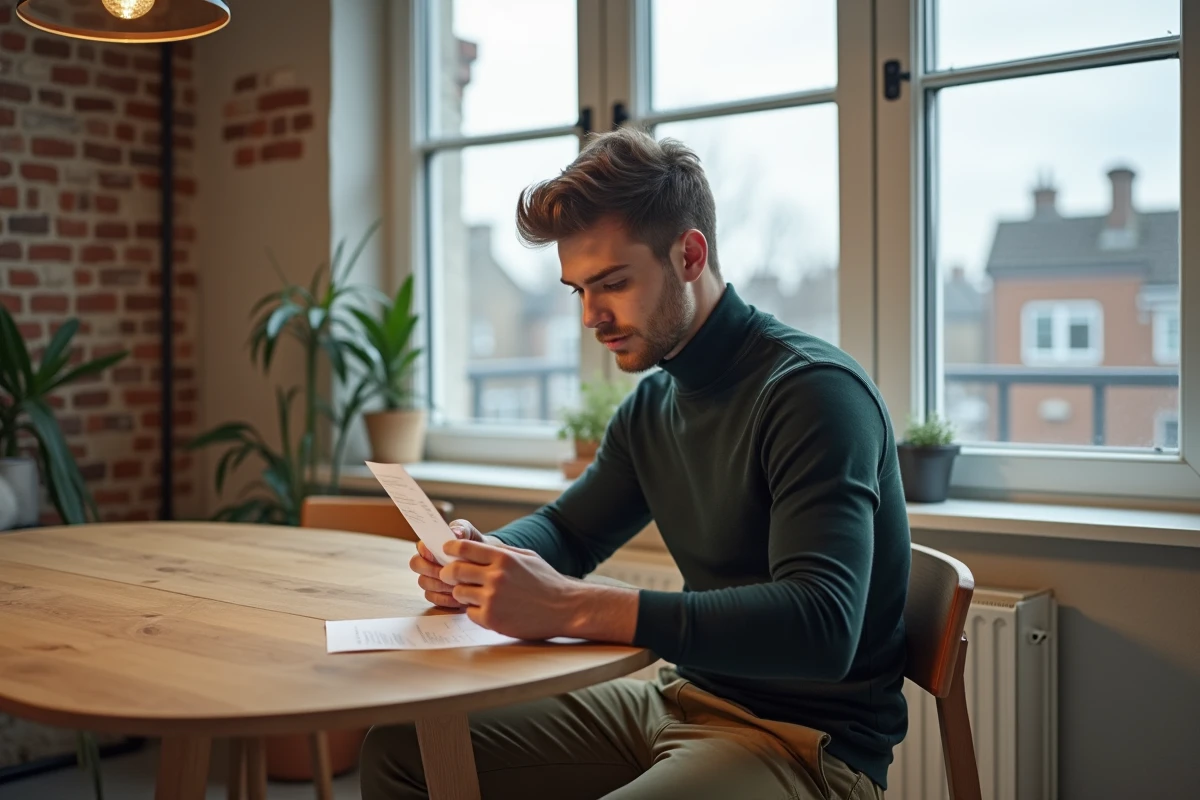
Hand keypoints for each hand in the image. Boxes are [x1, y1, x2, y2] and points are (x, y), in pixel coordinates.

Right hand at [408, 519, 496, 609]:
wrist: (488, 563)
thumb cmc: (475, 545)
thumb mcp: (471, 534)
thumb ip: (462, 529)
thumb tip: (455, 533)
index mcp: (432, 545)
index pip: (421, 547)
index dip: (426, 550)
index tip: (438, 553)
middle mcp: (427, 562)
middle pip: (417, 565)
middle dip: (431, 568)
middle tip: (447, 570)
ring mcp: (430, 579)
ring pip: (424, 582)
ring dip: (440, 584)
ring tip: (457, 583)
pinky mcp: (437, 595)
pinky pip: (433, 598)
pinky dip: (445, 598)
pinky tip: (459, 596)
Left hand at [440, 538, 580, 640]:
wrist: (565, 608)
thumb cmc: (546, 582)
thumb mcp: (526, 557)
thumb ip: (500, 553)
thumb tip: (474, 549)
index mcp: (503, 558)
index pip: (464, 547)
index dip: (450, 548)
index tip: (446, 550)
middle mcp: (496, 577)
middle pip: (454, 570)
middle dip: (449, 572)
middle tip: (450, 575)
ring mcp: (492, 599)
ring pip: (459, 593)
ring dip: (464, 594)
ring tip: (478, 595)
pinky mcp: (492, 620)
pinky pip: (470, 613)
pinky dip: (476, 612)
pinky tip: (490, 609)